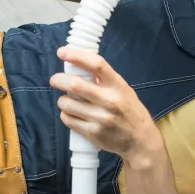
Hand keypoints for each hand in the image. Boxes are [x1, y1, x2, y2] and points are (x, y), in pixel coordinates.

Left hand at [50, 47, 161, 164]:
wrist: (140, 140)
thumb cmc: (130, 110)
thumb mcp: (123, 90)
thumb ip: (104, 79)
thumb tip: (79, 64)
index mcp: (117, 85)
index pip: (96, 64)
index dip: (76, 55)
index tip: (62, 52)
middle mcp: (109, 100)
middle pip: (75, 84)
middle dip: (59, 80)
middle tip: (55, 80)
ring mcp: (101, 118)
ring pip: (67, 104)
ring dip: (62, 100)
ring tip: (65, 100)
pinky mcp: (93, 133)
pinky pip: (68, 120)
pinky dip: (65, 115)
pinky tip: (70, 114)